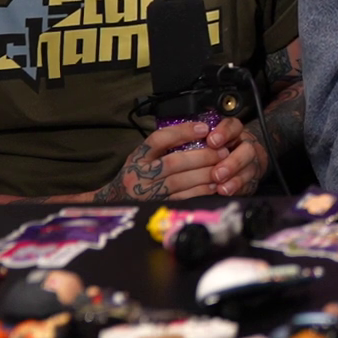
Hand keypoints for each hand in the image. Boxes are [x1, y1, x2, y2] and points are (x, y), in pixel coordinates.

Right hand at [90, 122, 228, 202]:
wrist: (115, 203)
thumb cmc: (137, 176)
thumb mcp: (143, 158)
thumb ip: (165, 147)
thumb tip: (199, 130)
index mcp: (137, 157)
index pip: (158, 139)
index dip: (182, 132)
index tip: (204, 128)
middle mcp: (139, 175)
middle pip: (174, 162)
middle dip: (202, 156)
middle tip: (223, 151)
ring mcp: (146, 194)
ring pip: (179, 181)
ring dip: (205, 173)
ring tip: (222, 167)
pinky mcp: (156, 209)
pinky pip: (182, 199)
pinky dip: (200, 191)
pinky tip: (214, 186)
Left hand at [204, 117, 268, 196]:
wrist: (234, 167)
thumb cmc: (212, 153)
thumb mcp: (205, 143)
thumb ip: (197, 141)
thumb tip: (178, 138)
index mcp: (234, 133)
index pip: (234, 127)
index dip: (225, 133)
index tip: (212, 141)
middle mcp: (246, 146)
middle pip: (247, 149)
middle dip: (232, 162)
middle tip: (217, 173)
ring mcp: (251, 164)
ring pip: (250, 168)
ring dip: (235, 178)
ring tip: (221, 186)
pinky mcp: (252, 180)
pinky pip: (248, 184)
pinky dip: (236, 188)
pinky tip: (225, 192)